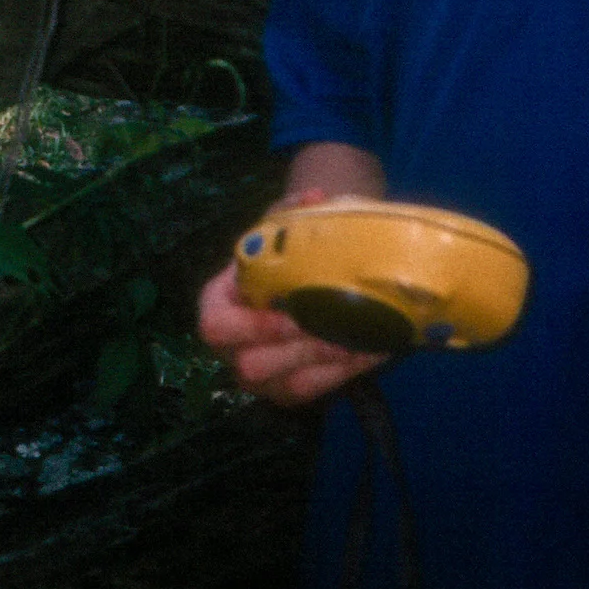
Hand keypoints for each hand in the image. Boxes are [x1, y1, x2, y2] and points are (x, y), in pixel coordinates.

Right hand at [195, 189, 390, 406]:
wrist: (294, 279)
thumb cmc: (279, 252)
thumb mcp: (278, 225)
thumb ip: (292, 209)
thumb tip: (316, 196)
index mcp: (217, 306)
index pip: (216, 328)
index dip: (252, 327)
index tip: (290, 314)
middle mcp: (231, 349)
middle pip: (252, 366)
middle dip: (298, 350)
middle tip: (335, 329)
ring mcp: (261, 377)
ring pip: (289, 385)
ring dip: (327, 364)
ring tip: (361, 341)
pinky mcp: (288, 391)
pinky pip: (315, 390)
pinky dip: (346, 372)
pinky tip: (372, 350)